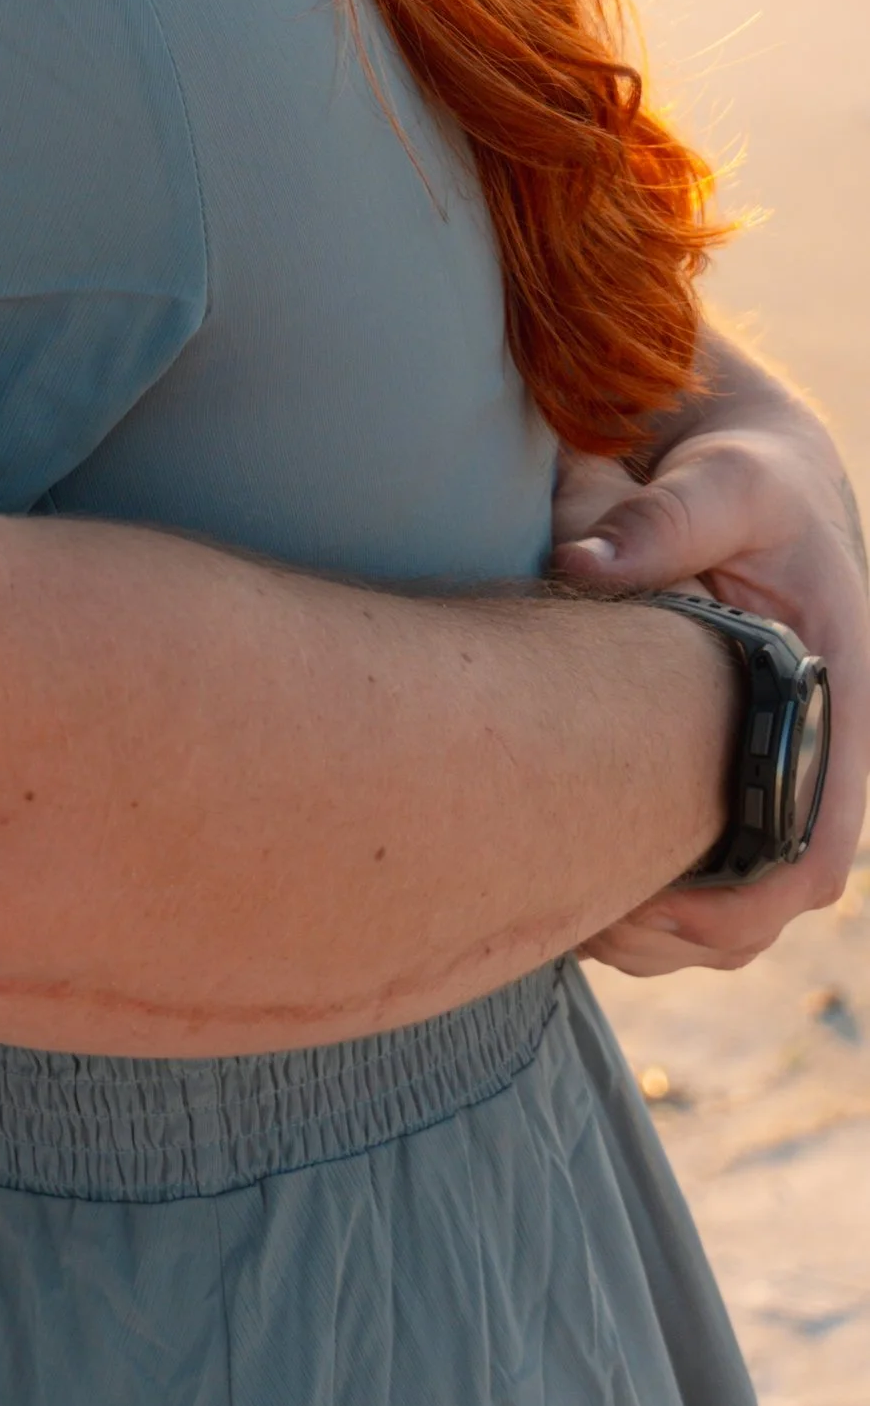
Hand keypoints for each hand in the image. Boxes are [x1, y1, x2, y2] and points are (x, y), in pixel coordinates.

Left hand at [556, 330, 866, 974]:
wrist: (750, 474)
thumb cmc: (745, 480)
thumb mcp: (722, 483)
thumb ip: (662, 519)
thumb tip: (579, 563)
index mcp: (836, 707)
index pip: (820, 847)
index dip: (747, 896)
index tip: (650, 896)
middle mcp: (817, 758)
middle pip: (773, 904)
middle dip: (684, 931)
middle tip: (582, 914)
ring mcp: (776, 775)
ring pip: (737, 911)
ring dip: (661, 931)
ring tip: (570, 908)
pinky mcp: (731, 776)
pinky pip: (704, 873)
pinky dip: (647, 897)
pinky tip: (576, 873)